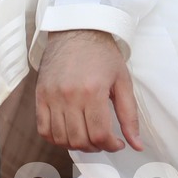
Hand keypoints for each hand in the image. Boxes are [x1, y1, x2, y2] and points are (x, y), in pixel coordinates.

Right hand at [36, 29, 143, 153]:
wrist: (77, 30)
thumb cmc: (102, 54)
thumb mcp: (123, 81)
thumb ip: (130, 115)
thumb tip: (137, 145)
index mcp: (93, 91)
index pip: (99, 134)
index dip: (110, 146)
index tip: (117, 143)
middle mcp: (69, 96)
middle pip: (80, 140)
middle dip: (96, 147)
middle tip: (104, 140)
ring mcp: (52, 97)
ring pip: (61, 138)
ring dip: (76, 145)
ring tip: (88, 137)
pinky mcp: (40, 95)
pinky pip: (43, 129)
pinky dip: (55, 138)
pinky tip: (69, 133)